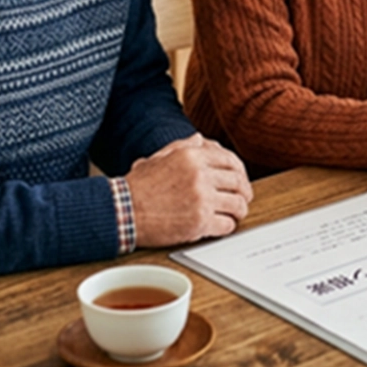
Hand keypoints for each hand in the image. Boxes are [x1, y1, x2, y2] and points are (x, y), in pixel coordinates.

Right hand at [126, 134, 253, 246]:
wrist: (122, 211)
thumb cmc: (138, 187)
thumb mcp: (159, 157)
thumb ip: (182, 146)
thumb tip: (200, 140)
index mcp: (193, 156)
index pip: (231, 160)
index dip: (240, 172)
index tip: (240, 180)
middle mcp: (201, 175)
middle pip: (238, 182)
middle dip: (244, 192)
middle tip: (244, 199)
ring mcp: (202, 199)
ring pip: (237, 204)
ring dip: (239, 211)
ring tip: (235, 214)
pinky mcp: (200, 222)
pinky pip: (227, 224)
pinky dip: (228, 226)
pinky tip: (222, 226)